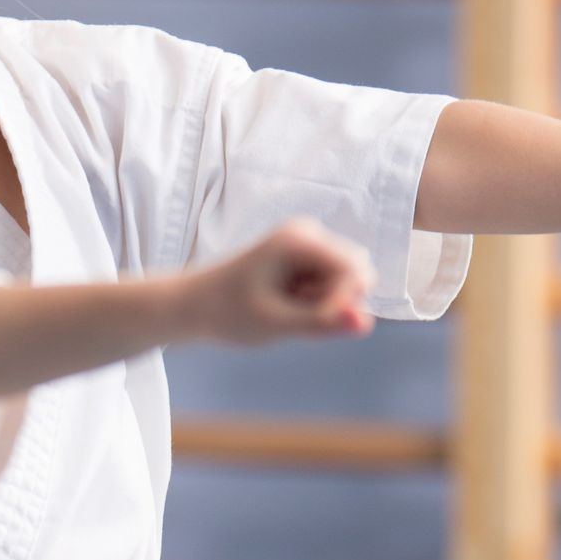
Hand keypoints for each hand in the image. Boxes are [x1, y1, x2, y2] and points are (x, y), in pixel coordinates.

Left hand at [193, 219, 376, 344]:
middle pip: (357, 272)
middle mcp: (308, 232)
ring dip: (326, 303)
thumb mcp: (275, 324)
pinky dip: (316, 301)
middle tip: (293, 314)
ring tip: (286, 310)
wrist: (194, 304)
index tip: (316, 327)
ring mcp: (308, 242)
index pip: (355, 272)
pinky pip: (332, 283)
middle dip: (336, 301)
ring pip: (347, 280)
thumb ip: (322, 323)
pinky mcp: (306, 256)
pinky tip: (286, 305)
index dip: (344, 304)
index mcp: (299, 240)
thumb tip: (366, 324)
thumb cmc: (227, 313)